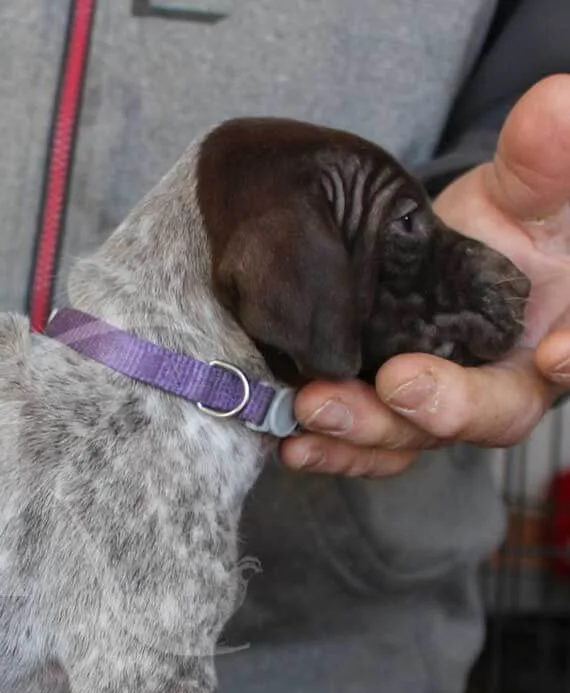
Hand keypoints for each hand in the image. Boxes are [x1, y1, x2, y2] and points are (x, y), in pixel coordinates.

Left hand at [283, 74, 569, 477]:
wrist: (447, 255)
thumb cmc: (510, 229)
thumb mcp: (527, 193)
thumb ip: (543, 163)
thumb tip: (558, 101)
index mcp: (560, 342)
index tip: (558, 354)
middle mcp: (504, 388)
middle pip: (487, 414)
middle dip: (441, 406)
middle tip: (397, 384)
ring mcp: (440, 413)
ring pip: (411, 437)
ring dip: (362, 429)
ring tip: (315, 408)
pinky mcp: (386, 421)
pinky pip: (360, 446)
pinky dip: (328, 448)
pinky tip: (292, 442)